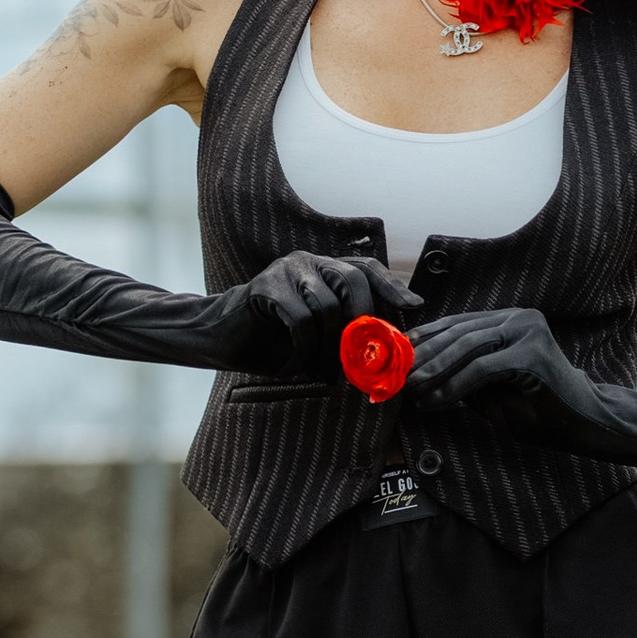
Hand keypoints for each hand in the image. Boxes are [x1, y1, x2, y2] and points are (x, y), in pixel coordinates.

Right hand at [219, 253, 416, 382]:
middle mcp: (309, 262)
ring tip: (331, 375)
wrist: (222, 338)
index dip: (391, 286)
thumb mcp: (319, 338)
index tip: (414, 306)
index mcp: (324, 269)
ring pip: (327, 304)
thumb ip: (349, 334)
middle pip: (352, 280)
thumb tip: (388, 352)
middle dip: (364, 323)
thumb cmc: (275, 340)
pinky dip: (310, 350)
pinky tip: (310, 369)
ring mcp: (286, 270)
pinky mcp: (265, 287)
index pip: (366, 268)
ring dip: (333, 348)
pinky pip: (301, 319)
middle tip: (363, 360)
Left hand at [408, 306, 600, 426]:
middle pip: (459, 332)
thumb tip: (419, 374)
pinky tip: (435, 401)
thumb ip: (462, 375)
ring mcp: (527, 330)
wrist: (582, 422)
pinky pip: (481, 367)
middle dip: (424, 355)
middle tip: (399, 376)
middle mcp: (519, 317)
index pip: (459, 324)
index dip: (427, 338)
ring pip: (467, 346)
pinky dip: (454, 385)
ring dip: (434, 369)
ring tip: (412, 389)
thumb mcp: (490, 389)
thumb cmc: (538, 409)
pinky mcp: (532, 351)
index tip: (399, 355)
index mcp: (510, 320)